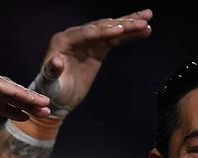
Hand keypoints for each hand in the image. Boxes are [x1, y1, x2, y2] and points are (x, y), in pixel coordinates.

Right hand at [0, 68, 50, 148]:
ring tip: (46, 105)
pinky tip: (30, 99)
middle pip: (6, 94)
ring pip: (8, 89)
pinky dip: (17, 93)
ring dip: (28, 97)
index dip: (11, 108)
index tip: (25, 115)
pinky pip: (0, 88)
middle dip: (26, 102)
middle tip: (44, 110)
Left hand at [34, 9, 152, 115]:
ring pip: (111, 30)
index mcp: (63, 41)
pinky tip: (145, 30)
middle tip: (141, 21)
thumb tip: (56, 61)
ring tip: (148, 19)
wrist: (58, 99)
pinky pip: (116, 39)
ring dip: (129, 25)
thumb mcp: (50, 83)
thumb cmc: (50, 91)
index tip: (119, 30)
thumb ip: (52, 71)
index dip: (103, 31)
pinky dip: (129, 35)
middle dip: (122, 24)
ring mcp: (89, 42)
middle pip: (102, 27)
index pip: (86, 33)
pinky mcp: (98, 49)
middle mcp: (76, 36)